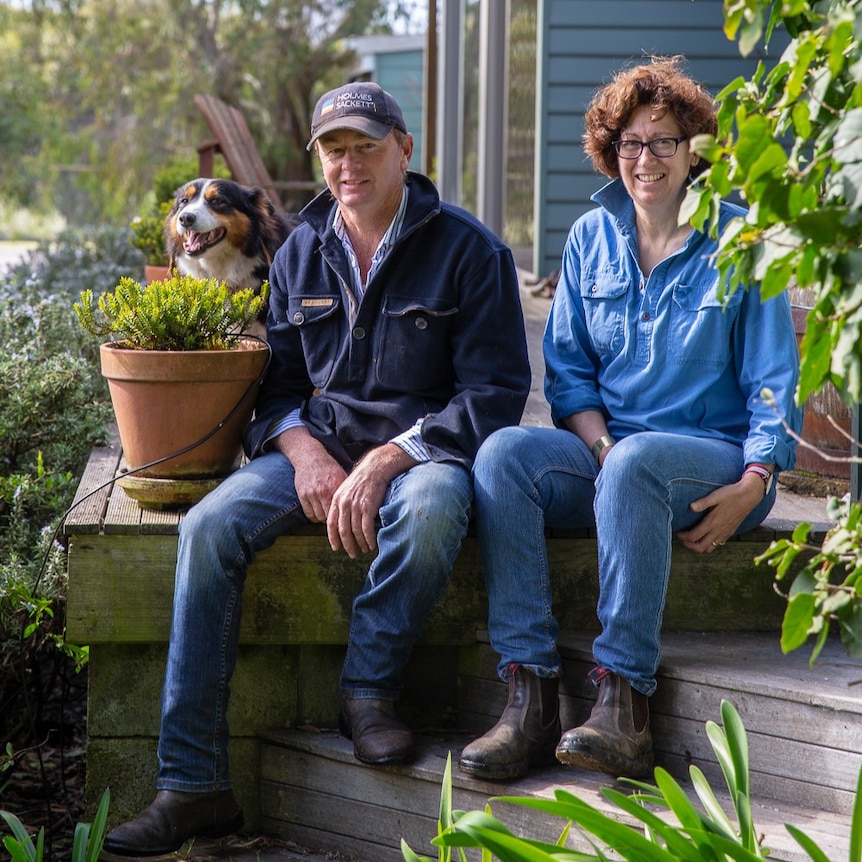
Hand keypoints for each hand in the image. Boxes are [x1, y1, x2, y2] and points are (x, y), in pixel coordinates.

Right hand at [273, 428, 346, 523]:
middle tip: (338, 520)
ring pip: (319, 517)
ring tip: (328, 516)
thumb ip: (347, 491)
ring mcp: (311, 494)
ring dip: (324, 519)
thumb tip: (357, 505)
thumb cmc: (328, 467)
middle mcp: (323, 491)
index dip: (345, 517)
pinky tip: (318, 514)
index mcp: (336, 486)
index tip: (347, 519)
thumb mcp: (341, 475)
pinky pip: (309, 514)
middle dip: (335, 520)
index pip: (342, 510)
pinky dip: (314, 517)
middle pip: (331, 516)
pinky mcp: (302, 495)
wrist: (310, 457)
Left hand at [327, 443, 417, 558]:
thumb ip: (342, 504)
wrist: (375, 468)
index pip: (331, 524)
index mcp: (336, 500)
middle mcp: (344, 504)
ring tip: (364, 550)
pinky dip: (369, 539)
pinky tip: (372, 544)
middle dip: (348, 545)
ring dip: (360, 544)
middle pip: (343, 531)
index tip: (337, 548)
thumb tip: (343, 520)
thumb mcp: (346, 489)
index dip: (333, 538)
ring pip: (355, 532)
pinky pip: (366, 529)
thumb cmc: (362, 479)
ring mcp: (356, 506)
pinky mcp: (368, 507)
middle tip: (353, 554)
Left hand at [676, 475, 764, 553]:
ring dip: (699, 547)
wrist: (750, 495)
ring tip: (692, 540)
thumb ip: (702, 503)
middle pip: (700, 547)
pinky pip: (718, 544)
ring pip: (710, 548)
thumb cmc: (731, 494)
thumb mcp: (715, 496)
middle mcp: (719, 530)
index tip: (677, 532)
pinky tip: (705, 537)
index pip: (694, 536)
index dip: (683, 536)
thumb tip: (690, 507)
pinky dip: (709, 544)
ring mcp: (725, 533)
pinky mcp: (730, 532)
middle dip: (689, 545)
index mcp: (713, 522)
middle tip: (682, 539)